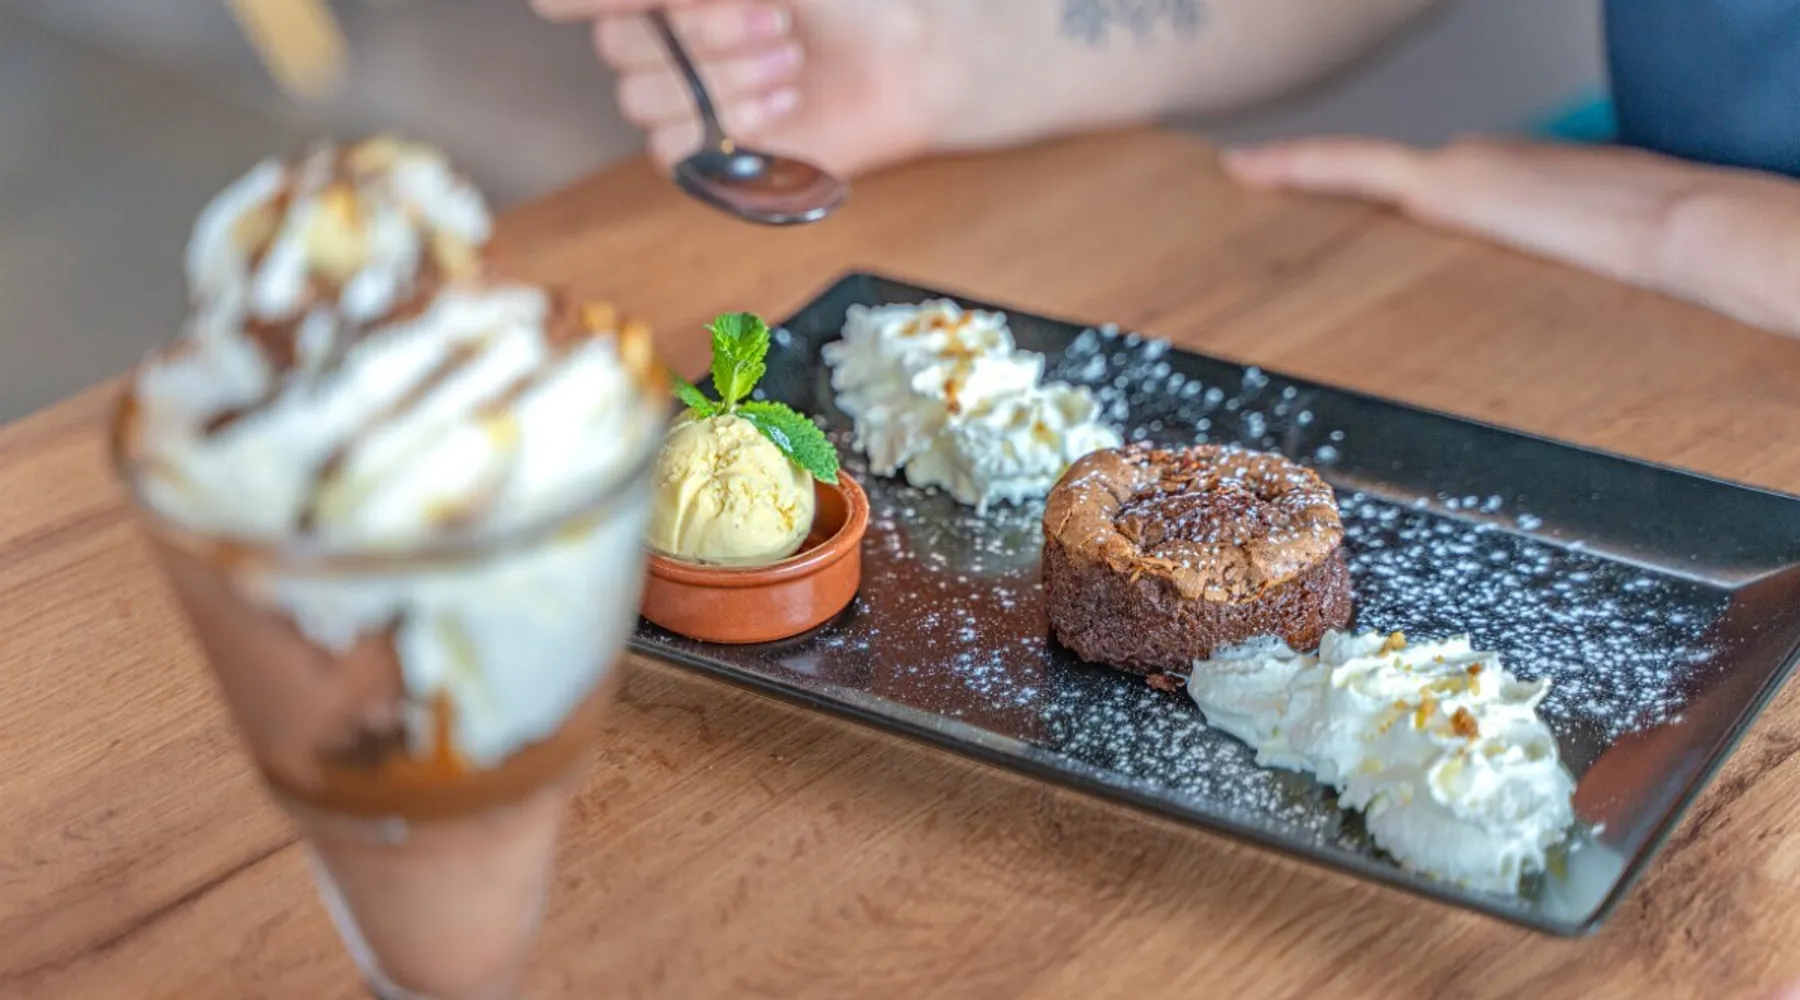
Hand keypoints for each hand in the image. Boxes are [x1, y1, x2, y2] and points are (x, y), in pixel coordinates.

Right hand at [530, 0, 965, 177]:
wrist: (903, 58)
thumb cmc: (837, 0)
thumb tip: (573, 0)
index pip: (575, 1)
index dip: (604, 3)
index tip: (655, 2)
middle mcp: (653, 39)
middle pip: (616, 45)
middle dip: (703, 33)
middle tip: (775, 23)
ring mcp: (674, 97)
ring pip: (643, 98)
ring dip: (726, 77)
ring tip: (791, 61)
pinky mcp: (700, 155)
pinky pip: (671, 148)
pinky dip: (732, 125)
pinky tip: (781, 106)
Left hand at [1223, 137, 1799, 338]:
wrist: (1679, 231)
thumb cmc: (1647, 281)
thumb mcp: (1574, 304)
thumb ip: (1526, 334)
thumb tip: (1516, 414)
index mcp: (1507, 202)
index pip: (1424, 211)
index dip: (1381, 223)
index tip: (1339, 240)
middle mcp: (1478, 175)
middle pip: (1382, 193)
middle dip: (1326, 212)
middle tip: (1263, 221)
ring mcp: (1461, 172)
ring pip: (1357, 177)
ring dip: (1301, 183)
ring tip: (1241, 185)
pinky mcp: (1446, 179)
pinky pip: (1351, 166)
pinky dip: (1298, 164)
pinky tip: (1245, 167)